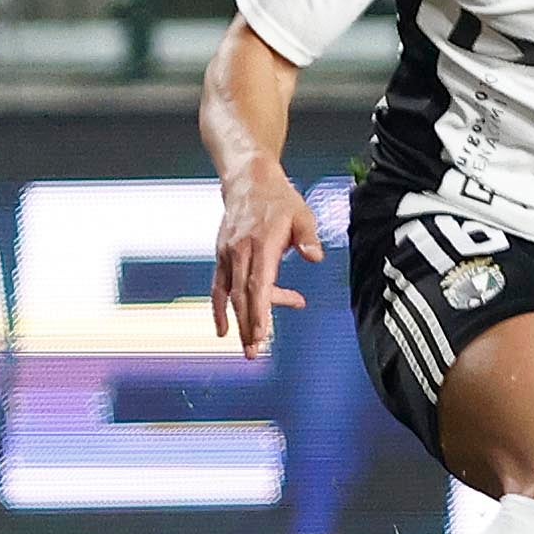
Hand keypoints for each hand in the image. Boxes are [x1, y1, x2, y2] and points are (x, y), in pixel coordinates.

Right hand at [211, 166, 323, 356]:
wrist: (248, 180)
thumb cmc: (278, 199)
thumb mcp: (302, 213)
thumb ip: (309, 236)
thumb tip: (316, 256)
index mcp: (261, 244)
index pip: (259, 283)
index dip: (260, 310)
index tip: (261, 332)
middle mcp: (240, 252)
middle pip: (242, 295)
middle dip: (248, 325)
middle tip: (254, 352)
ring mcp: (227, 255)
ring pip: (229, 294)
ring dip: (237, 323)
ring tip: (248, 348)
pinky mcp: (222, 256)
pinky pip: (218, 287)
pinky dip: (219, 309)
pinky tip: (224, 330)